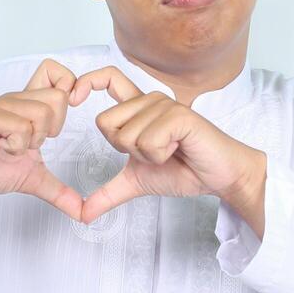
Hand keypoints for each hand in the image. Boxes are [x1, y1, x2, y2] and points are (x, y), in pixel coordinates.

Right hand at [0, 58, 83, 220]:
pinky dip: (15, 146)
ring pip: (42, 112)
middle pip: (59, 97)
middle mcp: (18, 100)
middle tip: (32, 144)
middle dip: (54, 128)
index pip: (58, 75)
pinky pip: (20, 126)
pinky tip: (0, 149)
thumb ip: (58, 191)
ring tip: (12, 148)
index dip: (72, 88)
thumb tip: (83, 212)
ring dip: (31, 140)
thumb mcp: (32, 179)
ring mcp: (3, 106)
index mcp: (29, 107)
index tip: (64, 120)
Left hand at [69, 66, 264, 224]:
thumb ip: (108, 193)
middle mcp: (150, 100)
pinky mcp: (179, 116)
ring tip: (170, 152)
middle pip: (105, 123)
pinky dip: (160, 156)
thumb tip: (83, 214)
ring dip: (147, 157)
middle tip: (154, 153)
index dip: (88, 82)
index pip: (108, 78)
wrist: (219, 177)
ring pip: (126, 137)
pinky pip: (148, 142)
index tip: (74, 98)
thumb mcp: (136, 182)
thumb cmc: (184, 170)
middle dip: (124, 150)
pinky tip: (178, 150)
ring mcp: (164, 105)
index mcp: (139, 108)